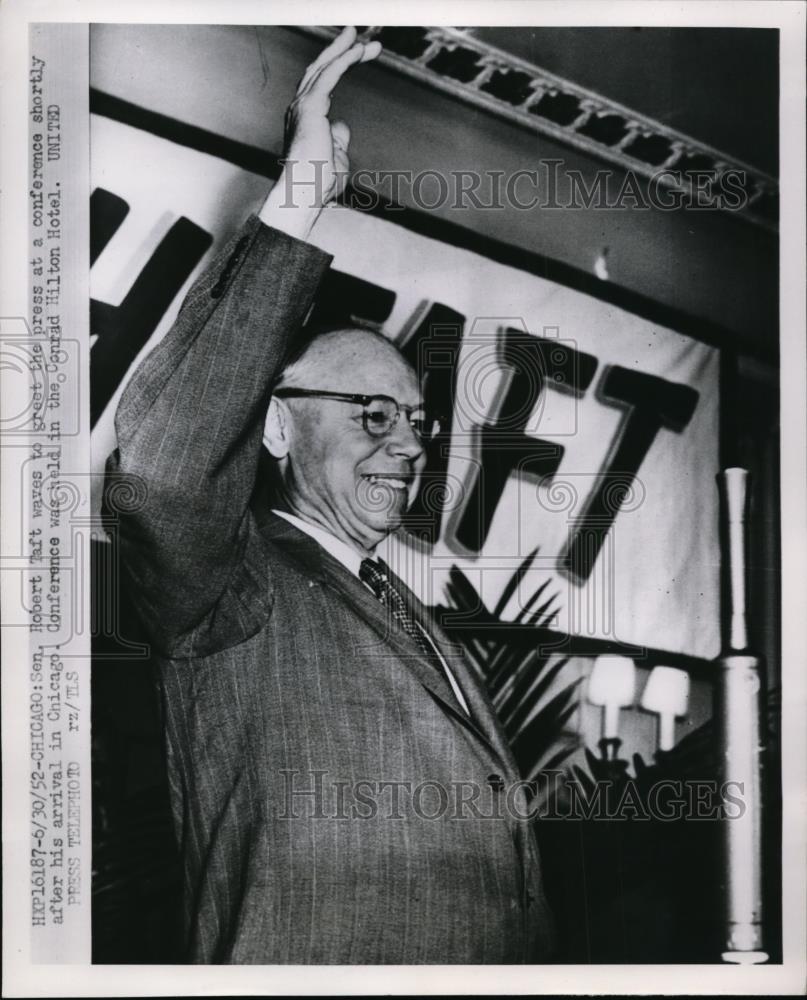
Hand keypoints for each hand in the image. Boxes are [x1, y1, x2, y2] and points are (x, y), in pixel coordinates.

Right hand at [260, 27, 381, 238]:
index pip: (322, 85)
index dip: (340, 67)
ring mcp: (302, 106)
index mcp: (305, 119)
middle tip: (361, 37)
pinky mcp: (310, 107)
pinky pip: (329, 75)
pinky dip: (344, 60)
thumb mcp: (336, 158)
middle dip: (341, 51)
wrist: (304, 194)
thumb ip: (338, 138)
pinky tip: (358, 50)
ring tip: (363, 39)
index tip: (358, 57)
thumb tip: (342, 125)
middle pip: (321, 69)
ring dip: (344, 49)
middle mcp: (299, 108)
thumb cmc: (318, 184)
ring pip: (324, 67)